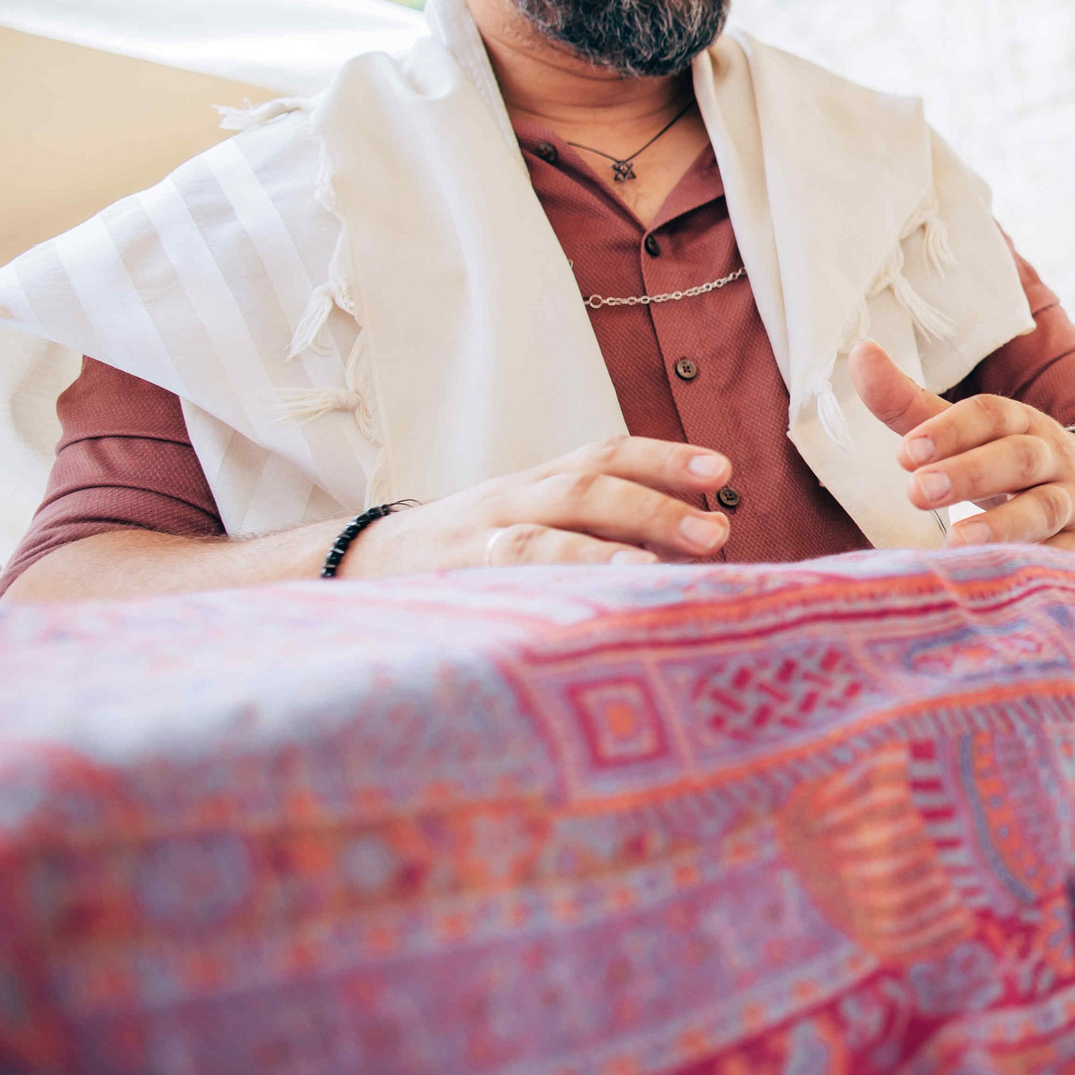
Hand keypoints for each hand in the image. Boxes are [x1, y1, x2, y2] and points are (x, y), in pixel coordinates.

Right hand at [343, 436, 733, 574]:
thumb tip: (704, 540)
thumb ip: (603, 527)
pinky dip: (537, 599)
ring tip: (651, 571)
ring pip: (536, 539)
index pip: (601, 455)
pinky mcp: (444, 592)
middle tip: (716, 531)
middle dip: (652, 506)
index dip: (661, 458)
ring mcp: (469, 546)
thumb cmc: (470, 553)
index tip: (720, 469)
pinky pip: (491, 592)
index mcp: (533, 484)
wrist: (353, 567)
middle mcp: (505, 503)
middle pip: (582, 488)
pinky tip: (578, 619)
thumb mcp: (532, 523)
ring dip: (599, 553)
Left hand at [850, 342, 1074, 555]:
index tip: (906, 453)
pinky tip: (999, 578)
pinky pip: (1067, 557)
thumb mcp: (971, 434)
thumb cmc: (1012, 464)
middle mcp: (1051, 458)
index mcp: (1020, 423)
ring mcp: (1073, 503)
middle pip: (1019, 457)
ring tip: (957, 541)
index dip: (950, 430)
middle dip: (971, 472)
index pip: (991, 415)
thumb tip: (860, 351)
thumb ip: (911, 405)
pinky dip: (1037, 565)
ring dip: (1003, 525)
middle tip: (918, 491)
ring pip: (1045, 509)